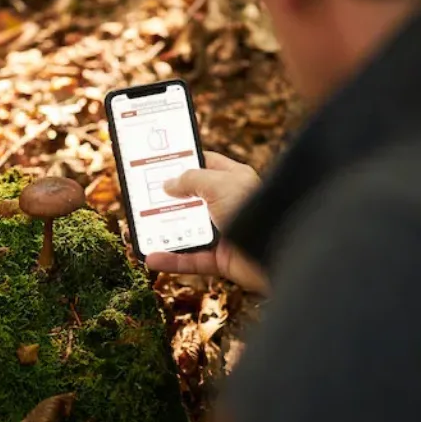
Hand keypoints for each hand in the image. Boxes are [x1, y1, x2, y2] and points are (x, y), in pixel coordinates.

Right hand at [145, 152, 269, 294]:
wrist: (280, 250)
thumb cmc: (254, 208)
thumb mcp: (218, 184)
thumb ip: (190, 180)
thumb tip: (168, 185)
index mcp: (234, 179)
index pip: (206, 164)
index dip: (183, 161)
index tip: (159, 162)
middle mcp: (229, 204)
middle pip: (193, 199)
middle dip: (168, 199)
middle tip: (142, 196)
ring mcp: (225, 232)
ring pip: (188, 231)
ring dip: (164, 231)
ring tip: (140, 228)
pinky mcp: (222, 260)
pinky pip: (191, 259)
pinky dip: (171, 260)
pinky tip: (150, 257)